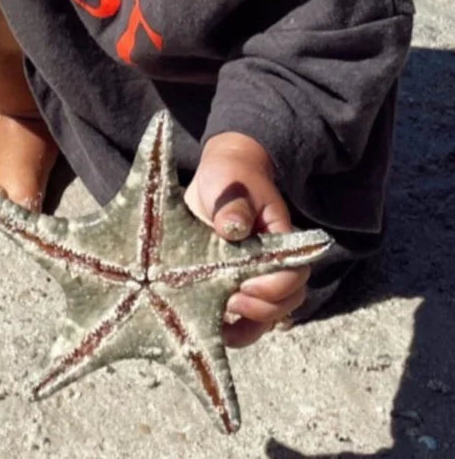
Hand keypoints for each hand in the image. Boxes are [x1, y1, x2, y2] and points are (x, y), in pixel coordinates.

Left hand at [185, 132, 309, 347]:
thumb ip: (233, 205)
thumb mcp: (229, 184)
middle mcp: (275, 264)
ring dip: (248, 327)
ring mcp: (258, 279)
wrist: (219, 180)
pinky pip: (247, 321)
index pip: (293, 273)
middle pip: (286, 301)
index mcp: (281, 239)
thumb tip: (234, 228)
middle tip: (231, 302)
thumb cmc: (228, 178)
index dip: (274, 286)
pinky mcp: (238, 288)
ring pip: (269, 317)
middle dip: (261, 310)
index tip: (245, 285)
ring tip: (220, 326)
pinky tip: (215, 332)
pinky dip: (235, 331)